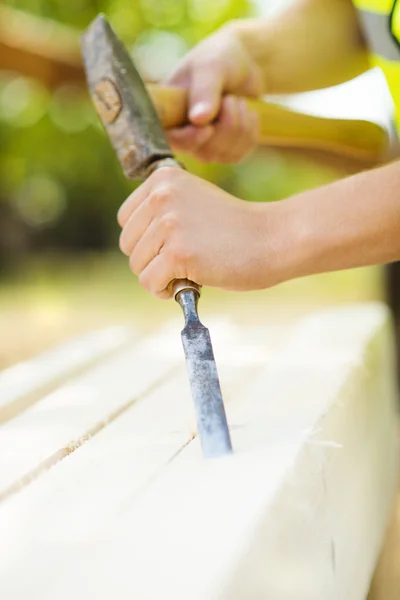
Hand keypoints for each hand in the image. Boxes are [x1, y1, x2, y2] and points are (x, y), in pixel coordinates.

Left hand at [118, 168, 284, 298]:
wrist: (273, 239)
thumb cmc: (234, 228)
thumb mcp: (193, 202)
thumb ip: (162, 210)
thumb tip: (131, 241)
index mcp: (163, 179)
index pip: (126, 219)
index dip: (146, 239)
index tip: (174, 243)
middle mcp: (162, 196)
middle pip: (128, 244)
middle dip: (152, 259)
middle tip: (184, 260)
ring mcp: (169, 224)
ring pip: (138, 266)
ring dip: (160, 276)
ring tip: (191, 268)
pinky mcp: (178, 253)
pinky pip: (150, 282)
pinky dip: (165, 290)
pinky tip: (189, 282)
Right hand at [165, 26, 261, 162]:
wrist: (243, 62)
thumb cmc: (219, 58)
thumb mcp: (210, 67)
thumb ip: (204, 91)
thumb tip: (198, 120)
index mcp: (169, 113)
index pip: (172, 140)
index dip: (190, 140)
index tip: (207, 128)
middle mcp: (183, 135)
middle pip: (204, 151)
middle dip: (226, 125)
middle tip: (230, 98)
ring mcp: (204, 146)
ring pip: (224, 155)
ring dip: (240, 125)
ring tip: (236, 101)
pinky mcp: (225, 150)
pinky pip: (239, 154)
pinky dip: (250, 131)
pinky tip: (247, 113)